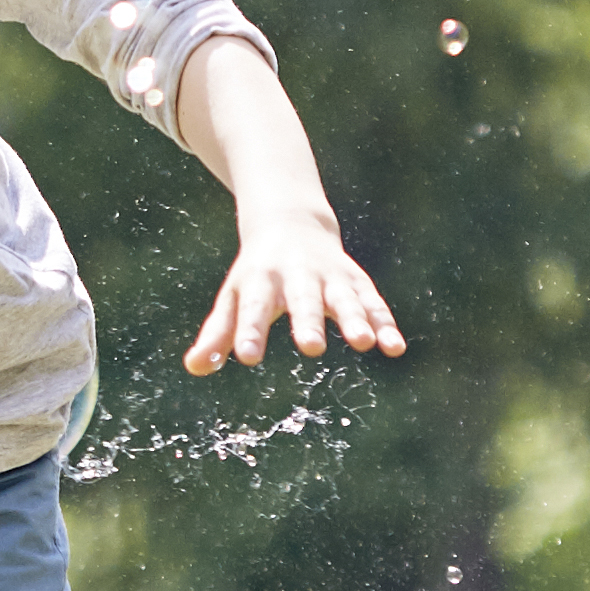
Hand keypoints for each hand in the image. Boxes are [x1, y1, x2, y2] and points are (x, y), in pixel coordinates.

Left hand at [181, 207, 404, 376]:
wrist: (291, 223)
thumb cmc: (256, 274)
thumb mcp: (233, 298)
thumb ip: (217, 334)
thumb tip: (194, 367)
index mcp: (261, 280)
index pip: (253, 308)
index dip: (249, 331)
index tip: (247, 356)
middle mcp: (298, 275)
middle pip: (303, 299)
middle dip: (308, 321)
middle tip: (311, 347)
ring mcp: (331, 277)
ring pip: (345, 298)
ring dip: (355, 319)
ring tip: (362, 343)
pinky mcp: (357, 283)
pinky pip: (374, 303)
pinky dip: (385, 324)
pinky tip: (394, 348)